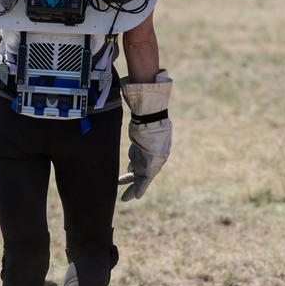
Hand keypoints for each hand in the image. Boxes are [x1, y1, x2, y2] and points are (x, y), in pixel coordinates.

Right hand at [120, 70, 171, 202]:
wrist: (152, 116)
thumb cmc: (147, 110)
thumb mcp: (143, 114)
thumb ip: (140, 110)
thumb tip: (139, 87)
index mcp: (157, 143)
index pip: (145, 155)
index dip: (136, 162)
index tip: (129, 167)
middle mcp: (158, 153)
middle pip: (144, 168)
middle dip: (135, 178)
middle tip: (127, 186)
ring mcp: (154, 160)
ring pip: (142, 178)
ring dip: (135, 188)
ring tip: (127, 198)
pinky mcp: (150, 166)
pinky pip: (143, 181)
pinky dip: (138, 190)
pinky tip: (132, 197)